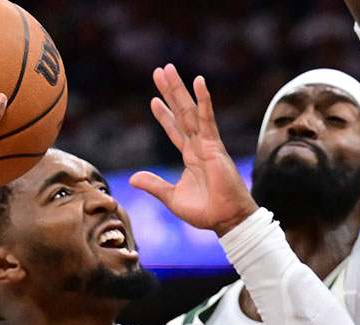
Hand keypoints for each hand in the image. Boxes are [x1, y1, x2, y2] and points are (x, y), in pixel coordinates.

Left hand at [130, 64, 257, 236]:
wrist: (226, 220)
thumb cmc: (205, 212)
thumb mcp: (171, 198)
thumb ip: (154, 185)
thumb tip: (132, 178)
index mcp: (190, 157)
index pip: (175, 130)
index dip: (164, 115)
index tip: (154, 99)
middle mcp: (198, 146)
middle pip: (181, 113)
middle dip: (170, 92)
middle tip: (160, 71)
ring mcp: (207, 143)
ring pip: (190, 110)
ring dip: (179, 89)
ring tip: (168, 69)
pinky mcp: (215, 146)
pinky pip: (208, 118)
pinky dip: (204, 100)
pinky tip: (199, 81)